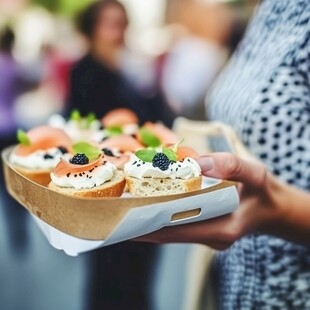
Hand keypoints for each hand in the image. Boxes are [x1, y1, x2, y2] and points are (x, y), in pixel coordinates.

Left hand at [135, 153, 284, 249]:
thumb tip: (199, 162)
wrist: (271, 207)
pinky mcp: (202, 229)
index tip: (126, 219)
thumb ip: (231, 166)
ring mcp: (205, 235)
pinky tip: (148, 203)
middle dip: (142, 222)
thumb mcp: (255, 174)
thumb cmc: (263, 192)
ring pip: (171, 230)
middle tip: (116, 210)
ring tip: (125, 206)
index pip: (177, 231)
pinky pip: (177, 224)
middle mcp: (210, 237)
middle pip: (168, 233)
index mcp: (222, 230)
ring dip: (149, 219)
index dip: (150, 226)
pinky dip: (161, 215)